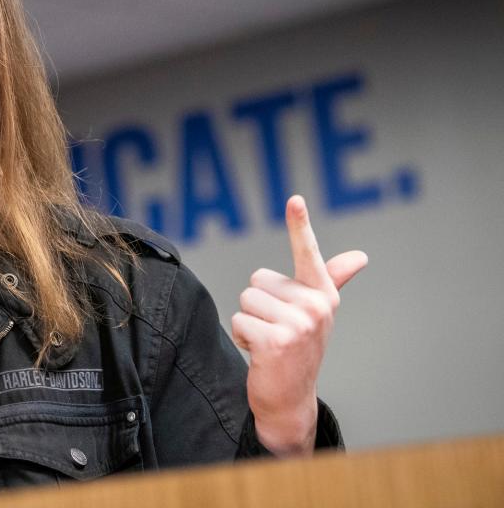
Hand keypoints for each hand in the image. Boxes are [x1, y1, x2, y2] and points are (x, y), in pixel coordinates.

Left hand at [231, 195, 366, 455]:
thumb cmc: (299, 349)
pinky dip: (243, 339)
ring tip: (269, 342)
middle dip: (259, 305)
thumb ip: (332, 279)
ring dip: (249, 322)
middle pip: (258, 280)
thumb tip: (360, 257)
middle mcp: (316, 306)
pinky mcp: (277, 341)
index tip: (294, 199)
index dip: (300, 225)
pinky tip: (261, 355)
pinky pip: (239, 321)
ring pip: (246, 300)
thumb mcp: (316, 312)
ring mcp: (298, 324)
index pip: (309, 253)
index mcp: (323, 294)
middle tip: (276, 330)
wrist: (290, 400)